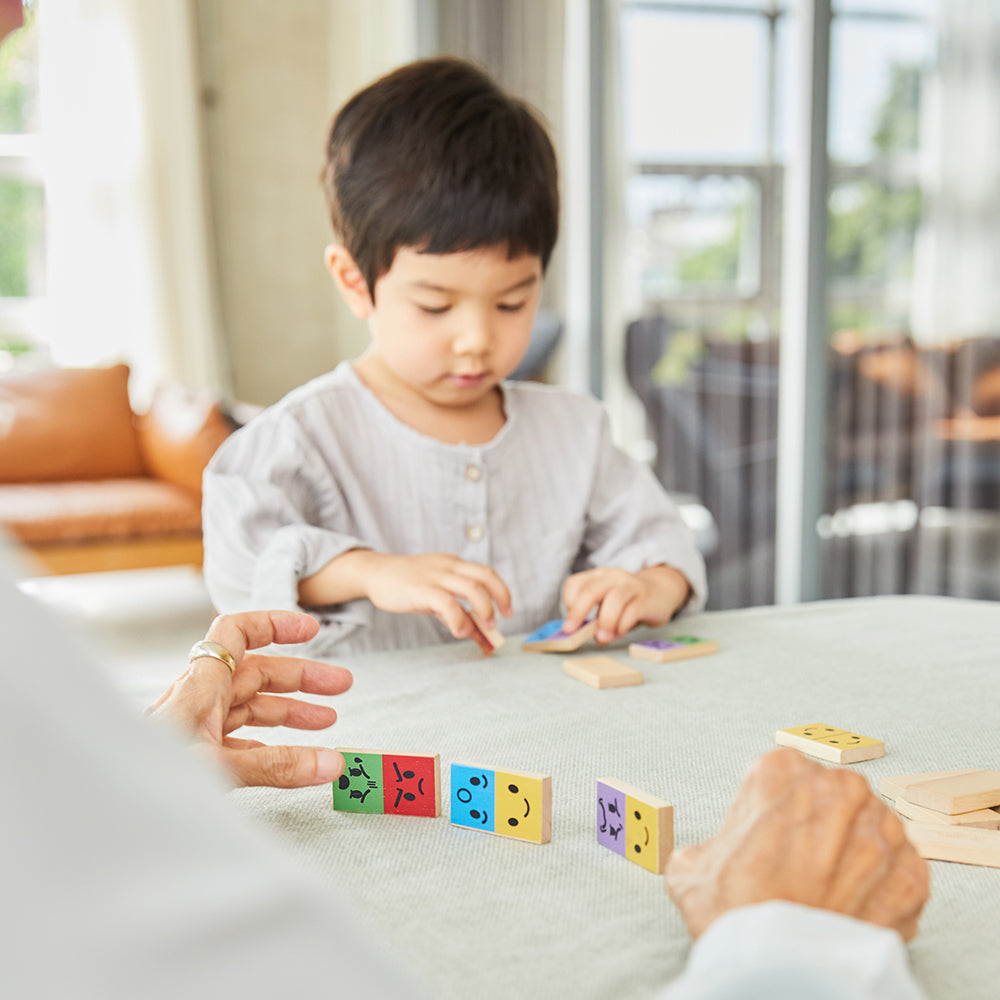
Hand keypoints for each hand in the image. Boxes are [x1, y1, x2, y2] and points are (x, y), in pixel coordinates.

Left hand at [148, 610, 352, 787]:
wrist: (101, 808)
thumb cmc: (143, 779)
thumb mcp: (218, 768)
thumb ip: (276, 766)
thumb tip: (331, 762)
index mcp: (199, 687)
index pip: (237, 633)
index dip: (274, 624)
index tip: (310, 630)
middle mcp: (198, 701)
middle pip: (256, 673)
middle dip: (300, 678)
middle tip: (340, 686)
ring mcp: (195, 729)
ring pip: (250, 709)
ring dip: (289, 713)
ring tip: (326, 722)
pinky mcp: (194, 757)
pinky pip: (240, 743)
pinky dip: (269, 747)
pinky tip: (291, 758)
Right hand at [351, 550, 512, 639]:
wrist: (375, 573)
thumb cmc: (407, 585)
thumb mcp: (434, 595)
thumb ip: (455, 612)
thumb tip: (475, 633)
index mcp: (454, 564)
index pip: (486, 573)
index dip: (502, 591)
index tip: (507, 610)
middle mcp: (448, 567)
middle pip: (485, 576)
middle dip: (500, 598)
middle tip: (499, 621)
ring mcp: (435, 576)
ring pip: (471, 588)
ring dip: (484, 609)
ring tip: (486, 627)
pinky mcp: (421, 589)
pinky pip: (447, 603)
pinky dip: (459, 619)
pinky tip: (460, 631)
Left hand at [561, 564, 689, 642]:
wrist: (661, 592)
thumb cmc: (627, 602)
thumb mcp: (607, 605)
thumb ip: (594, 618)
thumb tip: (579, 636)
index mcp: (598, 576)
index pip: (575, 583)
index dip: (568, 602)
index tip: (570, 621)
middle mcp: (613, 577)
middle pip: (592, 590)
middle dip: (578, 612)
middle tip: (571, 631)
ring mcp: (631, 586)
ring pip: (614, 599)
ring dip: (605, 622)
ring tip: (602, 639)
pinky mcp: (646, 599)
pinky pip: (632, 611)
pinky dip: (622, 626)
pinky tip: (619, 633)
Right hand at [666, 748, 929, 941]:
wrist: (779, 970)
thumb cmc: (735, 912)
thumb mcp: (694, 866)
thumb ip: (711, 846)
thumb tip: (709, 858)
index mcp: (782, 771)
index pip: (786, 771)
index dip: (776, 806)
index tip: (772, 832)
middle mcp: (837, 790)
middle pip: (835, 794)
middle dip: (823, 823)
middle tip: (804, 862)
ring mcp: (881, 831)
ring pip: (874, 827)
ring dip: (858, 853)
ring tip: (832, 888)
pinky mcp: (911, 875)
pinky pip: (903, 869)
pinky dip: (885, 887)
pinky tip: (857, 906)